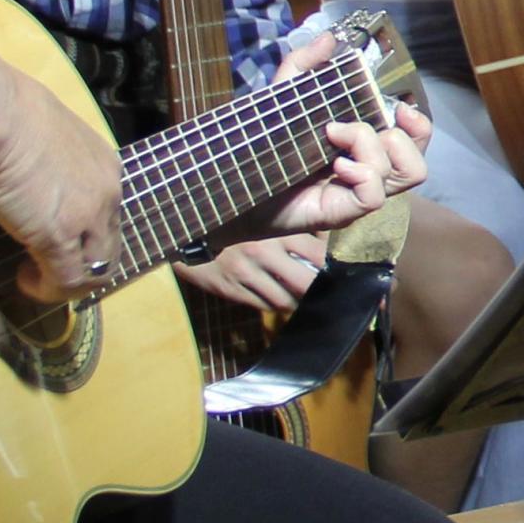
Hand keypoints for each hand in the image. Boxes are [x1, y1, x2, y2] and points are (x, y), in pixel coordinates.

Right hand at [0, 78, 128, 305]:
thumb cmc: (5, 112)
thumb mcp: (43, 133)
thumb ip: (47, 156)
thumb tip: (27, 171)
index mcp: (104, 164)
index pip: (108, 212)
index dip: (86, 233)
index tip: (58, 239)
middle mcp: (107, 191)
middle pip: (109, 244)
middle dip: (82, 261)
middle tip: (47, 265)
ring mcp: (88, 216)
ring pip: (97, 269)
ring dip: (68, 281)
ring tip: (36, 276)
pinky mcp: (60, 236)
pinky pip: (68, 280)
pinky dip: (49, 290)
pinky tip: (25, 278)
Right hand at [178, 231, 327, 320]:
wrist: (186, 232)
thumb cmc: (231, 220)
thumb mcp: (262, 216)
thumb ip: (291, 225)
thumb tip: (324, 234)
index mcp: (274, 231)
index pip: (317, 253)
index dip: (331, 265)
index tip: (337, 269)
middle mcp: (262, 252)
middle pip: (305, 283)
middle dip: (318, 290)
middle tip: (326, 292)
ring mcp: (245, 273)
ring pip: (283, 300)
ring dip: (297, 302)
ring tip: (305, 300)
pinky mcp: (230, 289)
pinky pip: (262, 305)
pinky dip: (275, 305)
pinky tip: (280, 300)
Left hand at [235, 29, 429, 238]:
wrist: (230, 182)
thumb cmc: (260, 146)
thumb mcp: (282, 97)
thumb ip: (304, 66)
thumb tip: (329, 38)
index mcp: (363, 147)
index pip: (414, 140)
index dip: (419, 124)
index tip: (401, 108)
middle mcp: (367, 172)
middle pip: (418, 162)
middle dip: (400, 137)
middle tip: (350, 126)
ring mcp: (357, 194)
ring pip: (406, 175)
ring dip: (374, 149)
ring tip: (335, 141)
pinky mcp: (343, 211)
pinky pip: (375, 195)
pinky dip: (363, 174)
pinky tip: (336, 167)